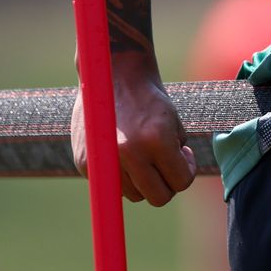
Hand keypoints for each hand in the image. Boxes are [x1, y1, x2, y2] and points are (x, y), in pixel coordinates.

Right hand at [70, 61, 195, 205]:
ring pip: (133, 195)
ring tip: (142, 154)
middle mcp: (128, 152)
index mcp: (156, 139)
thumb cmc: (149, 98)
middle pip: (157, 198)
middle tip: (165, 163)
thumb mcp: (173, 124)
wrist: (114, 73)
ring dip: (141, 181)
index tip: (182, 155)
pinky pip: (111, 185)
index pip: (180, 182)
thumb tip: (168, 187)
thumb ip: (175, 157)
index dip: (185, 171)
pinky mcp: (84, 162)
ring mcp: (103, 159)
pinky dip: (119, 175)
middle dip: (166, 184)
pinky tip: (122, 152)